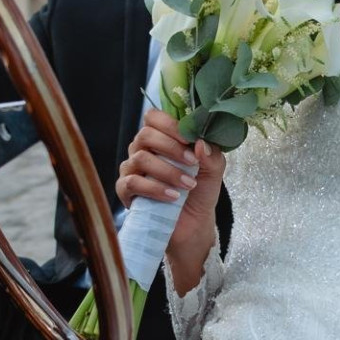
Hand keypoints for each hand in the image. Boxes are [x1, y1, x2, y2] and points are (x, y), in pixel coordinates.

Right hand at [116, 109, 225, 254]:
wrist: (193, 222)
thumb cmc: (199, 190)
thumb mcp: (213, 170)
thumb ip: (211, 155)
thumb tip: (201, 143)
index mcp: (160, 138)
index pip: (153, 117)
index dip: (169, 124)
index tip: (189, 138)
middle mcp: (142, 149)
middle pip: (145, 135)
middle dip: (171, 147)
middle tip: (192, 162)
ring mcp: (131, 169)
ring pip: (140, 159)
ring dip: (168, 171)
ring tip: (188, 184)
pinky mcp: (126, 191)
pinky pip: (132, 183)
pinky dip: (155, 188)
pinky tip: (172, 196)